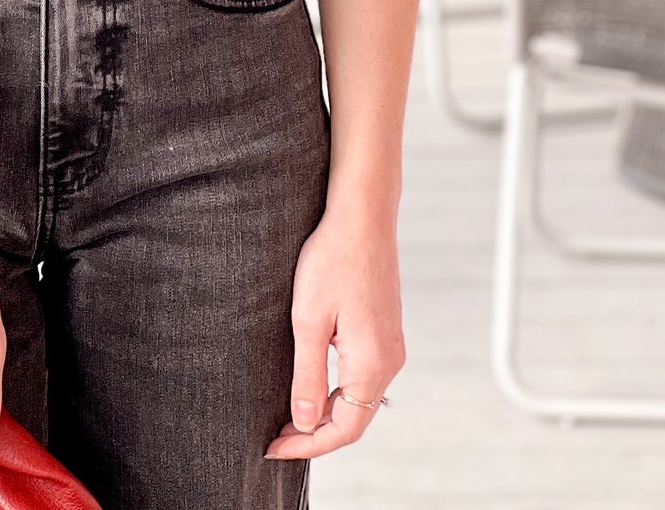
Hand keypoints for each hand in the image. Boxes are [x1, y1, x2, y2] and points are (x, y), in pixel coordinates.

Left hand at [264, 202, 404, 460]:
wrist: (362, 216)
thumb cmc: (333, 260)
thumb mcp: (309, 320)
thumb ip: (308, 376)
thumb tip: (305, 422)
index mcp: (373, 364)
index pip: (344, 429)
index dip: (308, 445)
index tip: (274, 448)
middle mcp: (390, 361)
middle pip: (354, 418)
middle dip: (315, 433)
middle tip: (276, 437)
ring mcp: (391, 346)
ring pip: (359, 398)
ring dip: (326, 412)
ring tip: (288, 416)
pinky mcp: (385, 331)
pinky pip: (363, 376)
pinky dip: (337, 391)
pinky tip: (312, 384)